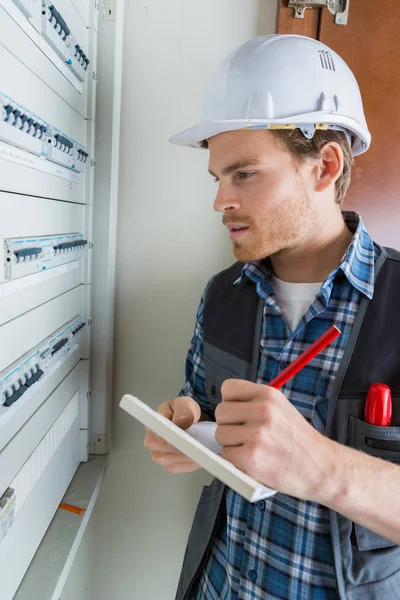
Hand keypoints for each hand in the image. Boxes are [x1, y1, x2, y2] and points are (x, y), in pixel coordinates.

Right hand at [144, 396, 201, 473]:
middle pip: (169, 455)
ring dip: (192, 458)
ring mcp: (160, 457)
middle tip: (204, 447)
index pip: (163, 440)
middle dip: (188, 452)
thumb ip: (184, 411)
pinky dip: (193, 463)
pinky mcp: (169, 465)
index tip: (193, 444)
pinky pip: (182, 468)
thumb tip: (181, 422)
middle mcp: (152, 444)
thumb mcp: (185, 404)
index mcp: (153, 427)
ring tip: (205, 450)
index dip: (178, 444)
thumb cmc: (183, 410)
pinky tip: (202, 456)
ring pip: (177, 463)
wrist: (187, 418)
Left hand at [215, 379, 338, 500]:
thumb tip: (226, 406)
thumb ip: (254, 403)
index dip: (230, 402)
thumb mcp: (281, 408)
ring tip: (251, 449)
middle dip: (229, 425)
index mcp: (268, 395)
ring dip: (231, 445)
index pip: (228, 388)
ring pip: (221, 435)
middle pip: (221, 412)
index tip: (238, 414)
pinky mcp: (251, 458)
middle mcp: (263, 411)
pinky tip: (252, 462)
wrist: (321, 467)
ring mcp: (256, 434)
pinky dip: (235, 462)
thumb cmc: (299, 440)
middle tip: (245, 435)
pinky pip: (225, 455)